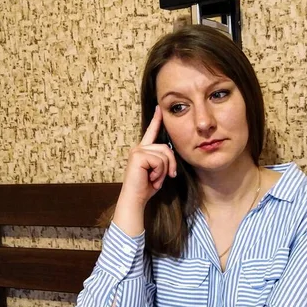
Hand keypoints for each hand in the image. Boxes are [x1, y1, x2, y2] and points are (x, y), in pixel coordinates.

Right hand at [112, 106, 176, 235]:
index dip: (156, 120)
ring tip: (153, 179)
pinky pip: (160, 161)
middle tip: (161, 178)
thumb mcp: (159, 171)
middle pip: (167, 148)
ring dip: (163, 171)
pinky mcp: (138, 156)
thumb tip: (170, 152)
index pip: (151, 132)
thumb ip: (163, 160)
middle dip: (169, 165)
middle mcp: (139, 148)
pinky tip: (150, 179)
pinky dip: (159, 173)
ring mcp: (137, 151)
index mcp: (143, 150)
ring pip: (165, 155)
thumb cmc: (146, 187)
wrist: (135, 199)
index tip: (159, 108)